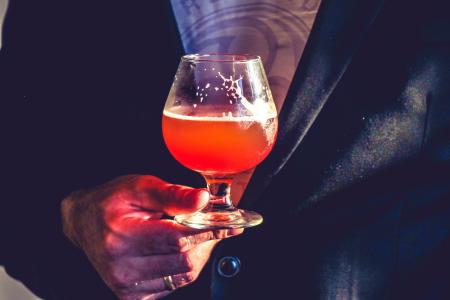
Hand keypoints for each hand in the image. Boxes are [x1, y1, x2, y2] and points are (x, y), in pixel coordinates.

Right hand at [61, 175, 241, 299]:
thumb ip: (173, 195)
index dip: (210, 230)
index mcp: (122, 236)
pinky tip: (176, 250)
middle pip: (185, 260)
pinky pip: (173, 284)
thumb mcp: (139, 187)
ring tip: (192, 234)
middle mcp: (122, 266)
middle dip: (206, 241)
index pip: (179, 239)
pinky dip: (183, 266)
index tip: (232, 224)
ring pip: (183, 275)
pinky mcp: (131, 295)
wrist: (83, 222)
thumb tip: (203, 200)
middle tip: (212, 224)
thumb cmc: (111, 202)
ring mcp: (125, 285)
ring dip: (197, 254)